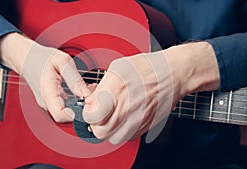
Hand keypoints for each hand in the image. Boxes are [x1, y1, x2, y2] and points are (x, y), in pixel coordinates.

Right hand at [0, 33, 90, 121]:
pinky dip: (78, 99)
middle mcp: (47, 101)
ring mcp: (49, 103)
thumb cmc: (41, 58)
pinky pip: (67, 105)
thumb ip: (74, 79)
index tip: (88, 102)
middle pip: (67, 115)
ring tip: (91, 87)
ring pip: (69, 111)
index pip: (60, 115)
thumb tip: (86, 94)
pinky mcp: (52, 101)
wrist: (26, 58)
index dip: (76, 114)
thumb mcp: (62, 61)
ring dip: (82, 102)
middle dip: (83, 107)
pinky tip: (84, 88)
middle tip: (93, 92)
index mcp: (47, 92)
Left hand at [83, 42, 218, 144]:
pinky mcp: (146, 125)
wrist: (172, 73)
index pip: (92, 117)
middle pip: (100, 131)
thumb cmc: (147, 68)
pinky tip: (124, 118)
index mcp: (116, 92)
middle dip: (96, 123)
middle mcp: (127, 109)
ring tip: (111, 117)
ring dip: (109, 129)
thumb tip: (90, 100)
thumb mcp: (117, 68)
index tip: (90, 108)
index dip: (87, 113)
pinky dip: (123, 131)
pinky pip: (128, 137)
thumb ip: (101, 87)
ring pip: (113, 138)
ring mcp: (138, 120)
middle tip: (99, 113)